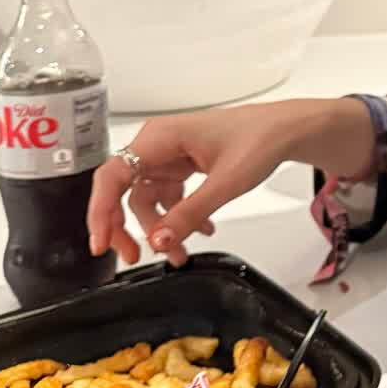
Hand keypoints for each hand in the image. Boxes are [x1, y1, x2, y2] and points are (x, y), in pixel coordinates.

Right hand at [87, 100, 366, 267]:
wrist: (287, 130)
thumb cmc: (261, 138)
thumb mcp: (227, 182)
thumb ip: (190, 212)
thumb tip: (160, 240)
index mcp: (159, 138)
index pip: (112, 175)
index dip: (100, 211)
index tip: (101, 243)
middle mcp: (158, 145)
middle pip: (123, 191)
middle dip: (127, 227)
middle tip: (133, 257)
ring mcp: (170, 156)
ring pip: (147, 200)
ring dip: (160, 229)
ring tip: (180, 254)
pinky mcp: (183, 166)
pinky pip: (169, 197)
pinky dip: (179, 217)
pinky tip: (201, 231)